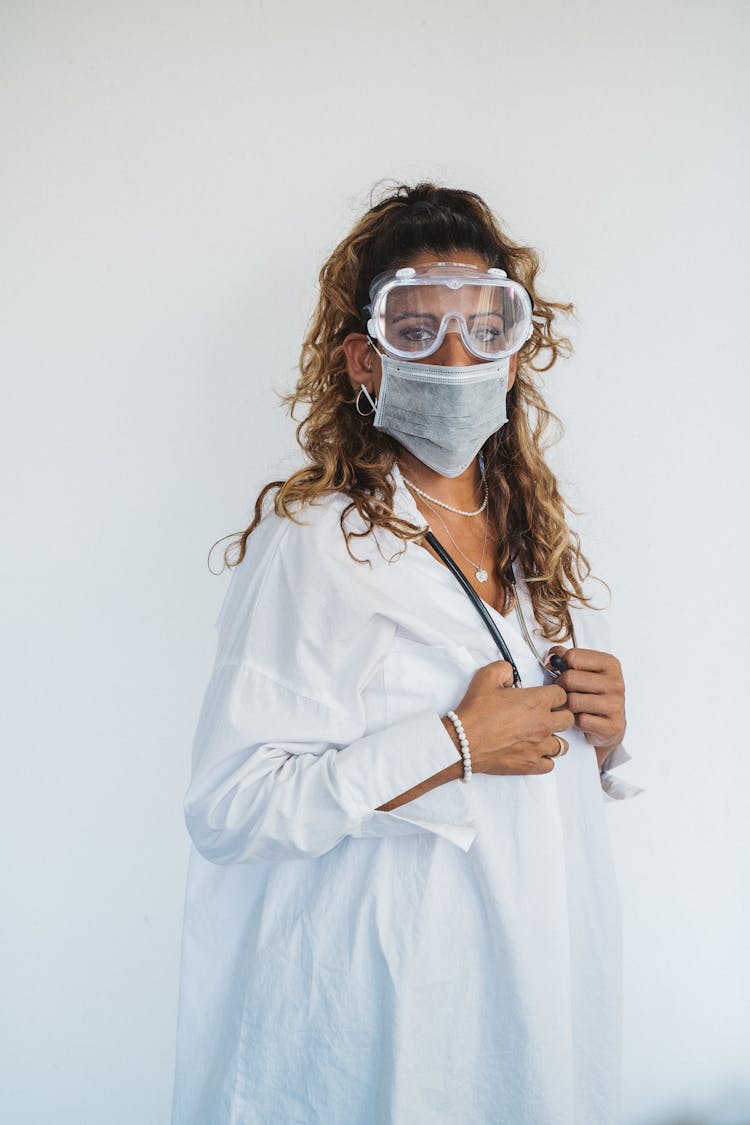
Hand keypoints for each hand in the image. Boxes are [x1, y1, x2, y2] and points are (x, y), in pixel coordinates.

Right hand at [447, 660, 574, 775]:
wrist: (463, 742)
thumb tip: (512, 673)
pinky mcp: (531, 765)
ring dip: (554, 738)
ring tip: (540, 736)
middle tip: (546, 715)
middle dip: (560, 715)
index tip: (546, 697)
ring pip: (563, 745)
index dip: (554, 694)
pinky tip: (533, 752)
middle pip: (569, 719)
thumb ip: (504, 669)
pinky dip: (544, 759)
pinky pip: (550, 764)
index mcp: (537, 701)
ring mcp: (539, 747)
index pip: (562, 695)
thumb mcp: (486, 677)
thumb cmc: (475, 712)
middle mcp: (544, 724)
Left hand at [546, 646, 625, 750]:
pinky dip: (576, 721)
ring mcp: (616, 704)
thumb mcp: (583, 670)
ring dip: (567, 705)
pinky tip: (580, 718)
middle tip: (564, 691)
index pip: (573, 656)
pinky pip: (581, 721)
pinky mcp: (613, 725)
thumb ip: (566, 657)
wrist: (610, 723)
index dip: (561, 665)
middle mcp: (615, 682)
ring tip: (572, 705)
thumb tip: (551, 657)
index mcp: (609, 664)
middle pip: (570, 679)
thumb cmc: (593, 694)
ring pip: (573, 701)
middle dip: (561, 686)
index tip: (562, 672)